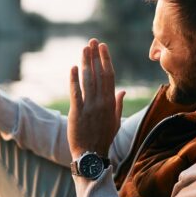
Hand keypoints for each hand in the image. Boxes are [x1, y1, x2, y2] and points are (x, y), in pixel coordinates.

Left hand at [68, 38, 124, 160]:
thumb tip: (122, 90)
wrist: (91, 155)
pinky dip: (74, 80)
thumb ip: (118, 104)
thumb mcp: (115, 121)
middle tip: (93, 41)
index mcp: (111, 103)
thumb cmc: (103, 138)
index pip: (109, 76)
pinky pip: (75, 93)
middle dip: (96, 56)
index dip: (106, 60)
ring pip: (88, 81)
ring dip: (86, 63)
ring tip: (84, 49)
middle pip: (99, 74)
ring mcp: (89, 107)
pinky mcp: (76, 113)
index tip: (103, 48)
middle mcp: (101, 103)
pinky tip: (73, 68)